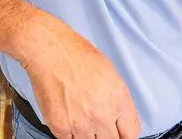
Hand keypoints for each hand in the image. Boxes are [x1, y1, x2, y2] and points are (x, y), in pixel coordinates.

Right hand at [18, 14, 140, 138]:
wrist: (50, 51)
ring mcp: (81, 124)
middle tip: (98, 124)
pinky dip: (70, 133)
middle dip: (107, 134)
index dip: (125, 133)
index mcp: (118, 101)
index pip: (131, 134)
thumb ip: (118, 101)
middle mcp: (102, 116)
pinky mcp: (60, 126)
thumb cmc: (77, 55)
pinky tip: (68, 119)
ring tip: (80, 118)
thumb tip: (119, 118)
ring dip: (87, 134)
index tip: (119, 132)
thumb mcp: (110, 75)